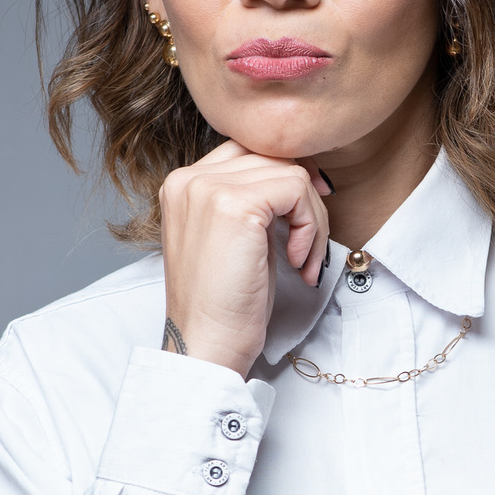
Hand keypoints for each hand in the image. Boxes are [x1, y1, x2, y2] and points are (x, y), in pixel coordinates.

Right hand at [159, 140, 331, 375]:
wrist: (207, 344)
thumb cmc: (224, 302)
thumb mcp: (234, 236)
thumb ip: (251, 198)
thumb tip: (300, 172)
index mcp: (182, 184)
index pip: (248, 150)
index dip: (286, 176)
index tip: (306, 212)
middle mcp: (189, 178)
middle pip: (272, 156)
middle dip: (305, 201)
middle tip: (307, 247)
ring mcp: (208, 188)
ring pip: (291, 172)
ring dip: (312, 219)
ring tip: (303, 260)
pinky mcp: (235, 206)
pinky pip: (297, 189)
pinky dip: (310, 226)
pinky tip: (297, 261)